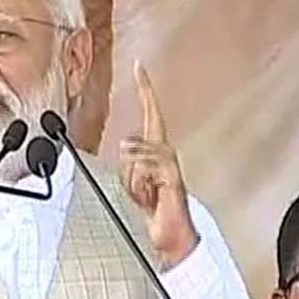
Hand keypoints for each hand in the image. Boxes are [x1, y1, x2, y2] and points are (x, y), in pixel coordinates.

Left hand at [120, 62, 197, 265]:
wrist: (171, 231)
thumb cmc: (155, 206)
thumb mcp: (133, 181)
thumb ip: (130, 162)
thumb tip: (127, 144)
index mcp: (156, 148)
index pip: (151, 112)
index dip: (146, 89)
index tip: (139, 66)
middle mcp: (166, 151)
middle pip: (132, 143)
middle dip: (129, 169)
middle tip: (143, 192)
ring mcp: (170, 163)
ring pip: (132, 158)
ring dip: (132, 184)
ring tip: (147, 196)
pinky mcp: (171, 176)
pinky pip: (143, 169)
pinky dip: (140, 187)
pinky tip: (152, 197)